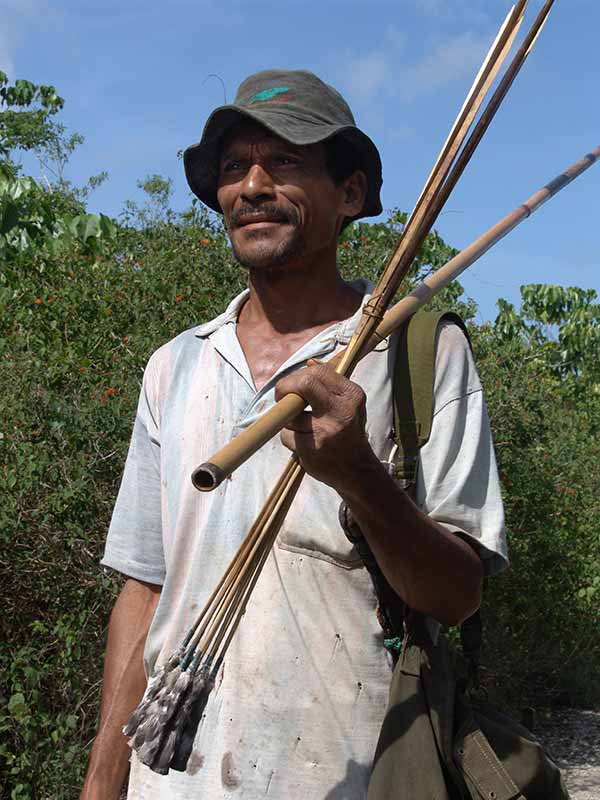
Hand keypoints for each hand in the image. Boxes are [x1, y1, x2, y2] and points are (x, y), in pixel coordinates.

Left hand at [275, 360, 377, 490]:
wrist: (357, 470)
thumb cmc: (348, 432)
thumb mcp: (348, 404)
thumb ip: (330, 383)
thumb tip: (310, 362)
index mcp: (351, 395)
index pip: (317, 372)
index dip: (296, 377)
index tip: (291, 387)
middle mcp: (342, 410)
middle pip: (304, 383)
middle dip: (285, 388)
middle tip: (282, 398)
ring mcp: (327, 430)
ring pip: (290, 413)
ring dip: (288, 421)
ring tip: (303, 429)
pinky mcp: (312, 449)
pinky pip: (287, 435)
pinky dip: (289, 439)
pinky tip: (304, 444)